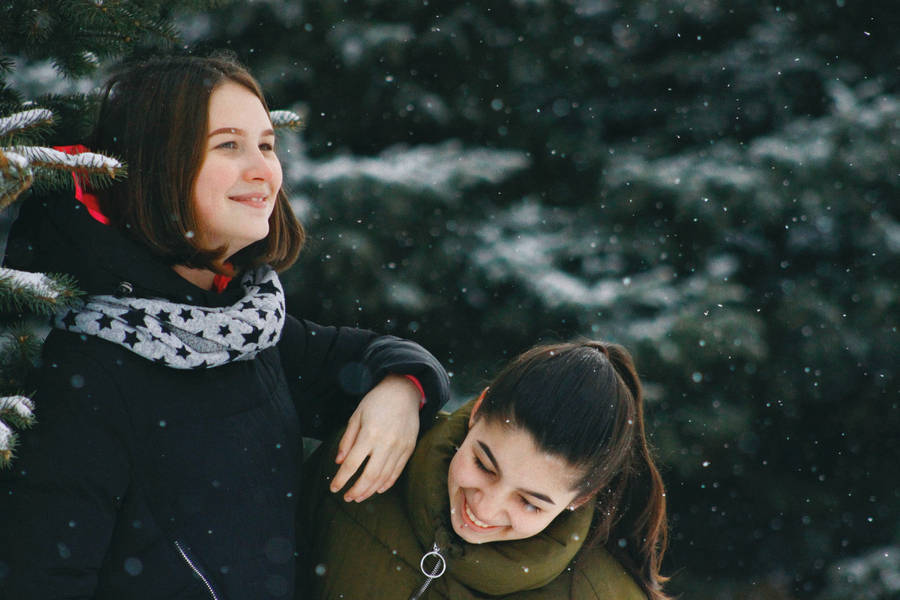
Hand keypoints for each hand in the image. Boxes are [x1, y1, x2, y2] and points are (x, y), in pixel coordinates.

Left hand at [330, 374, 420, 501]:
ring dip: (370, 490)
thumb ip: (347, 440)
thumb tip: (339, 462)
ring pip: (384, 477)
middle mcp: (386, 443)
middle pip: (369, 476)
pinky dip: (387, 483)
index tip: (334, 488)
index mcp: (369, 434)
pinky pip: (397, 472)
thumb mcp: (356, 416)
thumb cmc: (377, 402)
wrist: (404, 391)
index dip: (341, 479)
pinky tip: (377, 489)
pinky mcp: (409, 449)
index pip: (352, 464)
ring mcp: (399, 447)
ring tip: (359, 497)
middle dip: (356, 490)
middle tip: (347, 498)